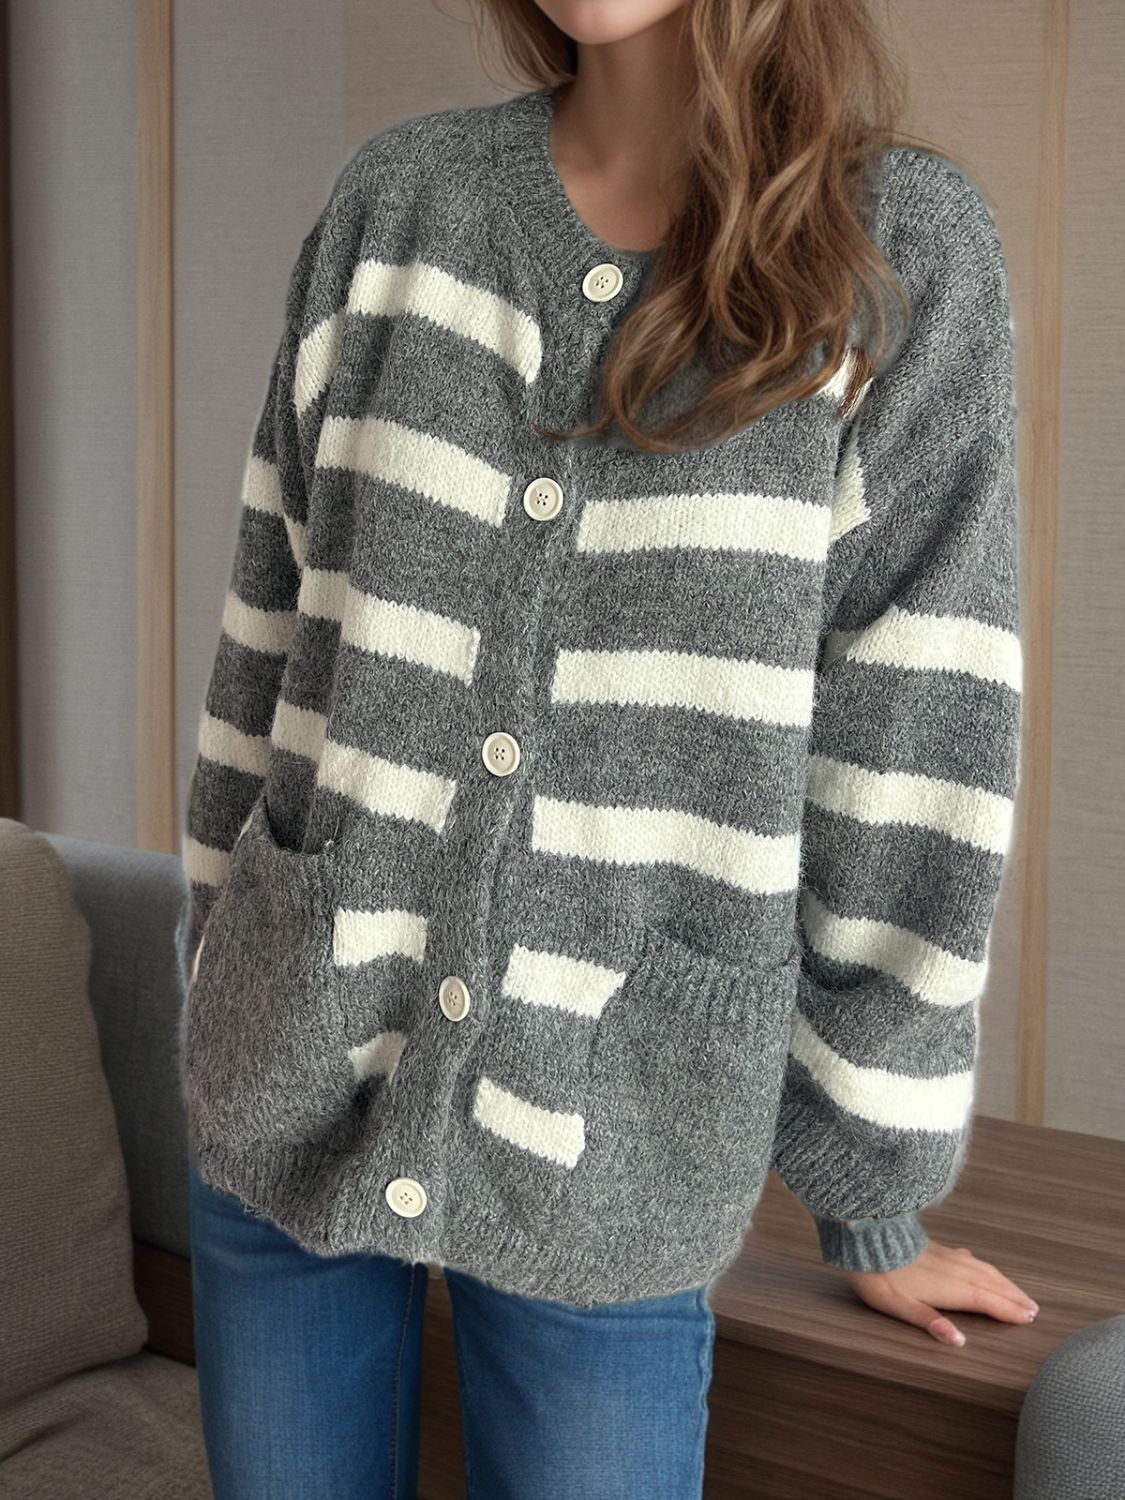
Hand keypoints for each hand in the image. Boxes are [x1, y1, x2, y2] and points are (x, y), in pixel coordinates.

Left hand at [844, 1241, 1039, 1344]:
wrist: (866, 1238)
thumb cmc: (879, 1276)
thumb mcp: (900, 1306)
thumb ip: (930, 1322)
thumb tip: (958, 1340)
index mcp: (950, 1287)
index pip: (987, 1300)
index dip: (1009, 1309)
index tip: (1029, 1318)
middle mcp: (954, 1269)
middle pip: (992, 1284)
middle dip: (1014, 1296)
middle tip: (1034, 1309)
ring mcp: (947, 1256)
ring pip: (983, 1269)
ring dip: (1004, 1282)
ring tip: (1018, 1292)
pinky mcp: (938, 1248)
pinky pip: (971, 1259)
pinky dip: (985, 1268)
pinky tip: (981, 1267)